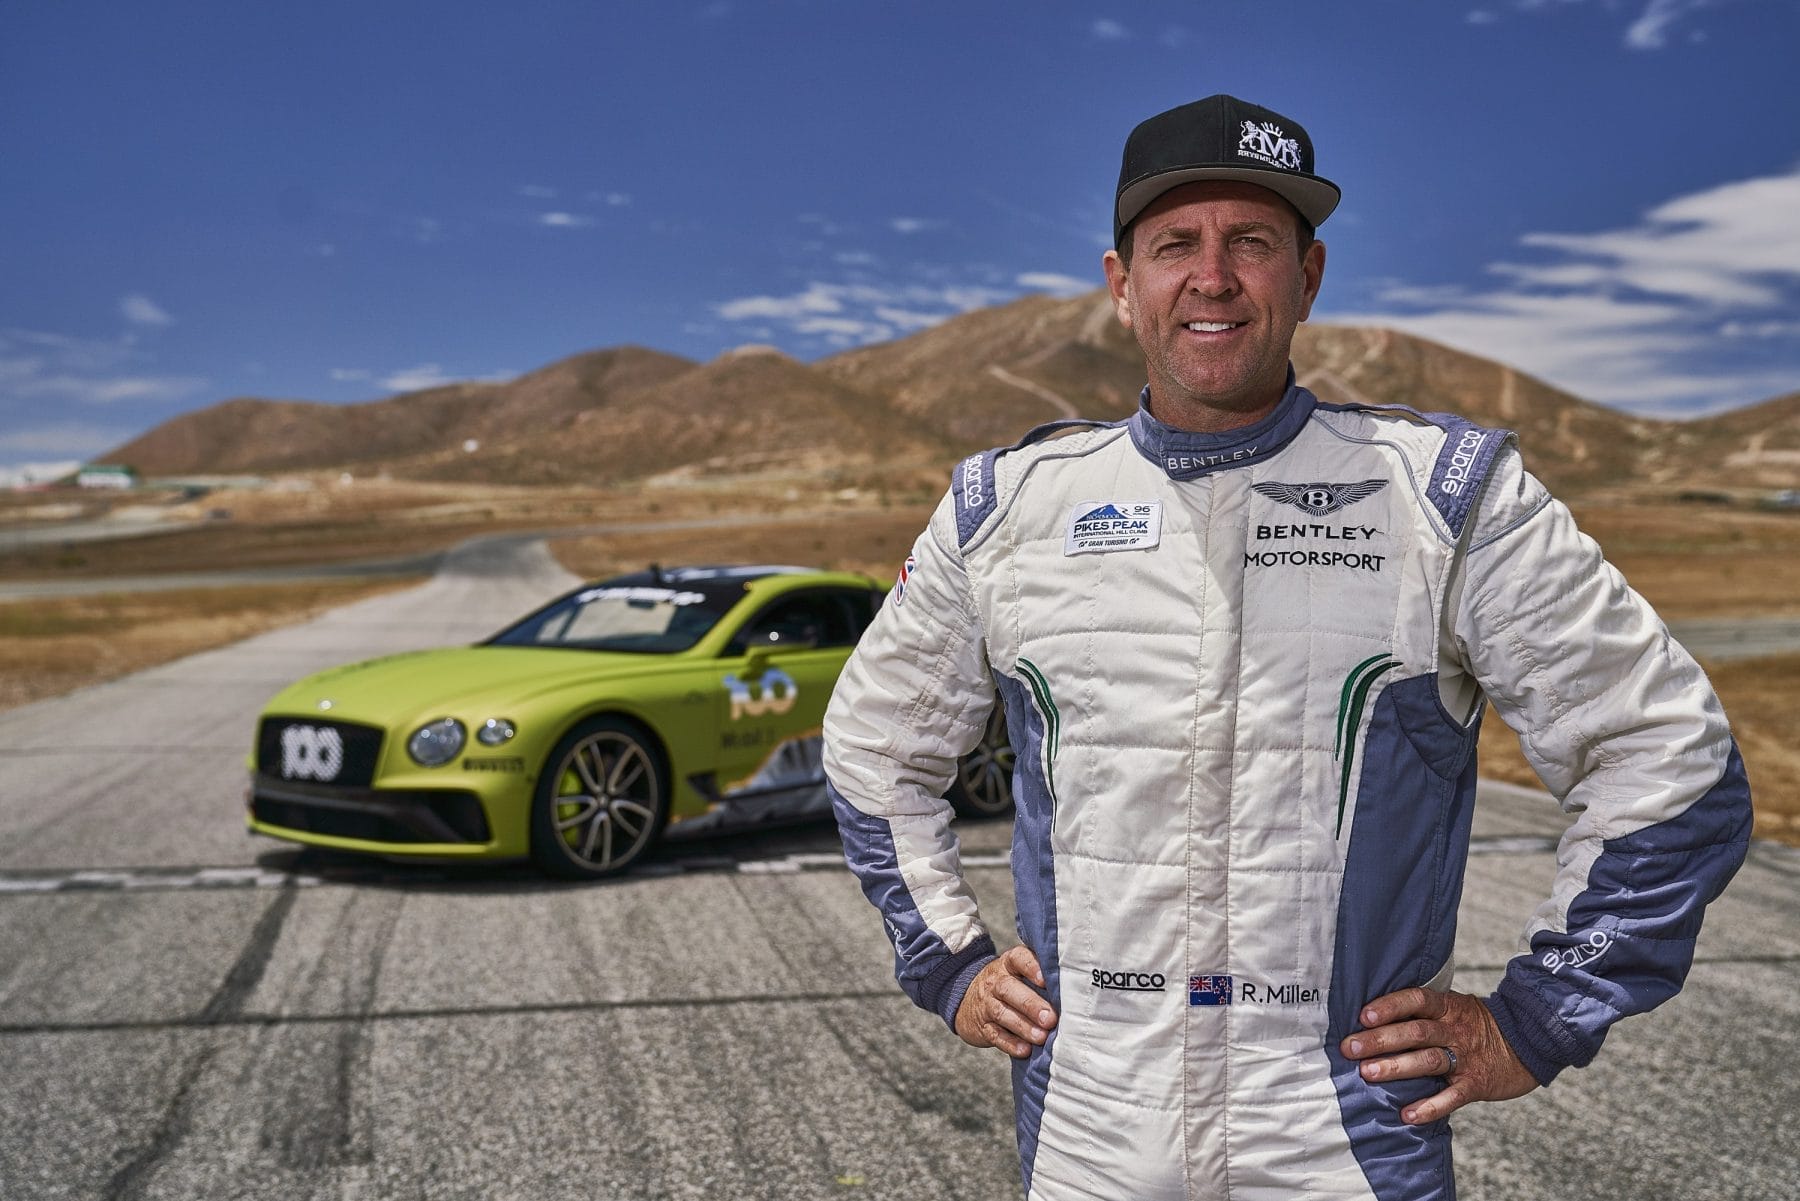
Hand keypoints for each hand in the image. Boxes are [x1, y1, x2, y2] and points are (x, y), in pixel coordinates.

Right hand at [954, 944, 1057, 1057]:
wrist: (967, 1000)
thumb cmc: (1009, 985)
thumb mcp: (1018, 972)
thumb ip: (1041, 975)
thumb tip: (1075, 988)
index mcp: (1009, 964)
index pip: (1018, 959)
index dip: (1031, 967)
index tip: (1045, 981)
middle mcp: (995, 982)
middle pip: (1009, 989)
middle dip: (1031, 1004)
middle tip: (1050, 1019)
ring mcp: (986, 1004)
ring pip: (1001, 1013)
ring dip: (1023, 1026)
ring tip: (1041, 1037)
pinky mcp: (982, 1027)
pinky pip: (995, 1035)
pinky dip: (1010, 1044)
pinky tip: (1025, 1050)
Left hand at [1339, 987, 1537, 1124]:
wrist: (1530, 1040)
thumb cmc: (1477, 1024)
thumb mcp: (1454, 1007)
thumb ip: (1422, 1012)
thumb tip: (1371, 1017)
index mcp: (1447, 1007)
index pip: (1416, 1000)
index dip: (1390, 1006)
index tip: (1364, 1015)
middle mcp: (1454, 1029)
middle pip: (1416, 1032)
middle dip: (1381, 1040)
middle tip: (1351, 1048)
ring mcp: (1466, 1057)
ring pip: (1429, 1061)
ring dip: (1397, 1067)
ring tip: (1368, 1073)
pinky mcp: (1477, 1084)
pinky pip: (1452, 1097)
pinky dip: (1430, 1106)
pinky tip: (1408, 1115)